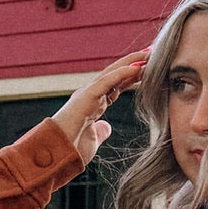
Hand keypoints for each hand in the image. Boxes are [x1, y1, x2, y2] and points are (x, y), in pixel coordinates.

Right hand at [52, 52, 148, 166]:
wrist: (55, 156)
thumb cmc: (70, 150)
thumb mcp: (93, 140)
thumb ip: (100, 131)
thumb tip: (106, 127)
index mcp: (93, 104)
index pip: (116, 85)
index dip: (132, 76)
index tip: (149, 68)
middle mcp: (90, 95)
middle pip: (116, 73)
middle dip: (134, 62)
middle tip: (152, 52)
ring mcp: (87, 94)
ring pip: (113, 72)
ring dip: (132, 62)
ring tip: (149, 53)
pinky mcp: (86, 96)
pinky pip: (107, 81)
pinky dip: (122, 73)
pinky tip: (137, 67)